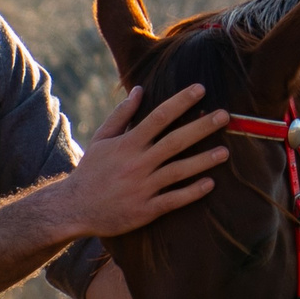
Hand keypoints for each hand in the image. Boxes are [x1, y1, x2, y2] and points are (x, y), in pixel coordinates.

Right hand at [62, 84, 229, 237]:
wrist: (73, 208)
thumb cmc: (91, 171)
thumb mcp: (101, 139)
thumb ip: (121, 115)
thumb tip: (139, 89)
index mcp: (127, 144)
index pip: (159, 117)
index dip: (181, 102)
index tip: (201, 89)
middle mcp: (137, 163)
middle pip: (175, 141)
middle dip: (201, 127)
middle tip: (226, 116)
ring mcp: (143, 187)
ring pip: (179, 171)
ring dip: (204, 161)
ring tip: (226, 152)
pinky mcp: (146, 210)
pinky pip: (173, 200)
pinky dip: (192, 192)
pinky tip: (210, 183)